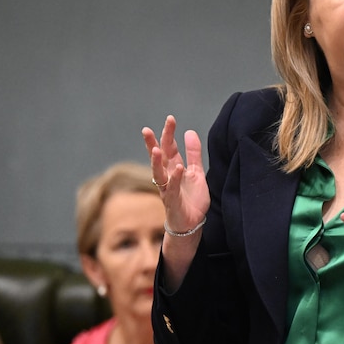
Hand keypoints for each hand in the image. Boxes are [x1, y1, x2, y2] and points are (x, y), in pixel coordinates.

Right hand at [141, 115, 209, 235]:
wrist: (191, 224)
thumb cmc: (191, 199)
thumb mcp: (196, 172)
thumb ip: (193, 154)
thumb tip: (189, 132)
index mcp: (174, 168)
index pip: (170, 148)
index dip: (169, 134)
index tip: (170, 119)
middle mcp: (168, 177)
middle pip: (160, 158)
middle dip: (154, 143)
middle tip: (147, 130)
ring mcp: (168, 189)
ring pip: (159, 173)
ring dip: (156, 161)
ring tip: (156, 148)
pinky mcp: (173, 201)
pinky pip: (172, 188)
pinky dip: (175, 178)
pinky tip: (178, 168)